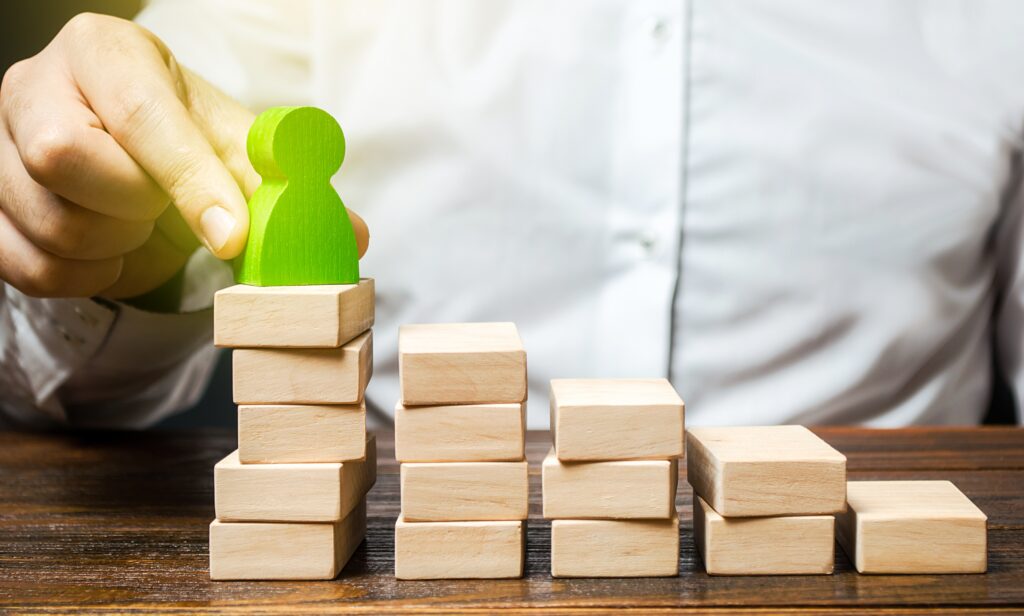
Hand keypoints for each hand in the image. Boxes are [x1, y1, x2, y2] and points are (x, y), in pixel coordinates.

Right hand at [0, 13, 368, 299]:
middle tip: (164, 210)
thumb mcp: (230, 140)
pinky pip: (31, 268)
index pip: (138, 116)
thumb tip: (349, 233)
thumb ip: (281, 181)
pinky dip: (88, 277)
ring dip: (117, 247)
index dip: (188, 180)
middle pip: (65, 159)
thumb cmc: (179, 136)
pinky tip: (113, 251)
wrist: (122, 150)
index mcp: (105, 53)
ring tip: (141, 226)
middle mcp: (34, 88)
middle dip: (135, 207)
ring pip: (49, 222)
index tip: (230, 234)